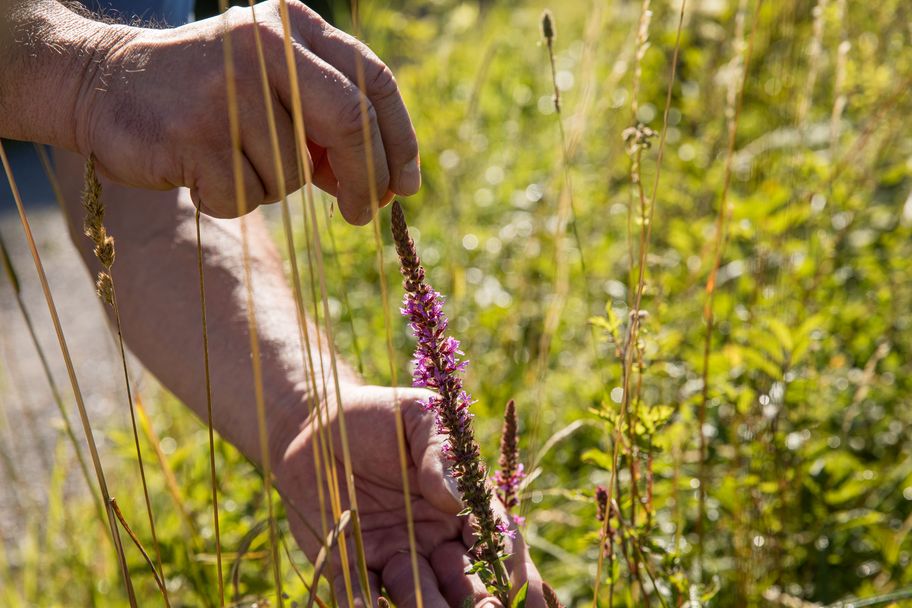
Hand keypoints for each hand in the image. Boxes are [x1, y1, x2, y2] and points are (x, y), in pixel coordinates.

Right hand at [74, 0, 418, 222]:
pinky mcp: (192, 132)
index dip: (400, 141)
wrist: (105, 86)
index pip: (374, 82)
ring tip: (230, 160)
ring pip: (293, 173)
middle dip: (366, 179)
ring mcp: (227, 86)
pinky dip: (232, 201)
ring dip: (272, 187)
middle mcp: (264, 44)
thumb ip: (327, 123)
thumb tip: (384, 184)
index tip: (405, 186)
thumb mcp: (274, 89)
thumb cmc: (209, 97)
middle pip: (350, 123)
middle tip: (364, 214)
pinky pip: (246, 197)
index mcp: (293, 28)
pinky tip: (201, 174)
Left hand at [274, 385, 544, 606]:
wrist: (318, 421)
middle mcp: (433, 538)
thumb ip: (439, 451)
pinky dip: (365, 605)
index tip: (519, 588)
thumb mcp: (418, 415)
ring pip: (417, 595)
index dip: (512, 567)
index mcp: (460, 504)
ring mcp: (393, 554)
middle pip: (464, 580)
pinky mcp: (350, 561)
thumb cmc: (380, 414)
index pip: (494, 541)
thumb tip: (454, 499)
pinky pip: (359, 591)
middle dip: (479, 602)